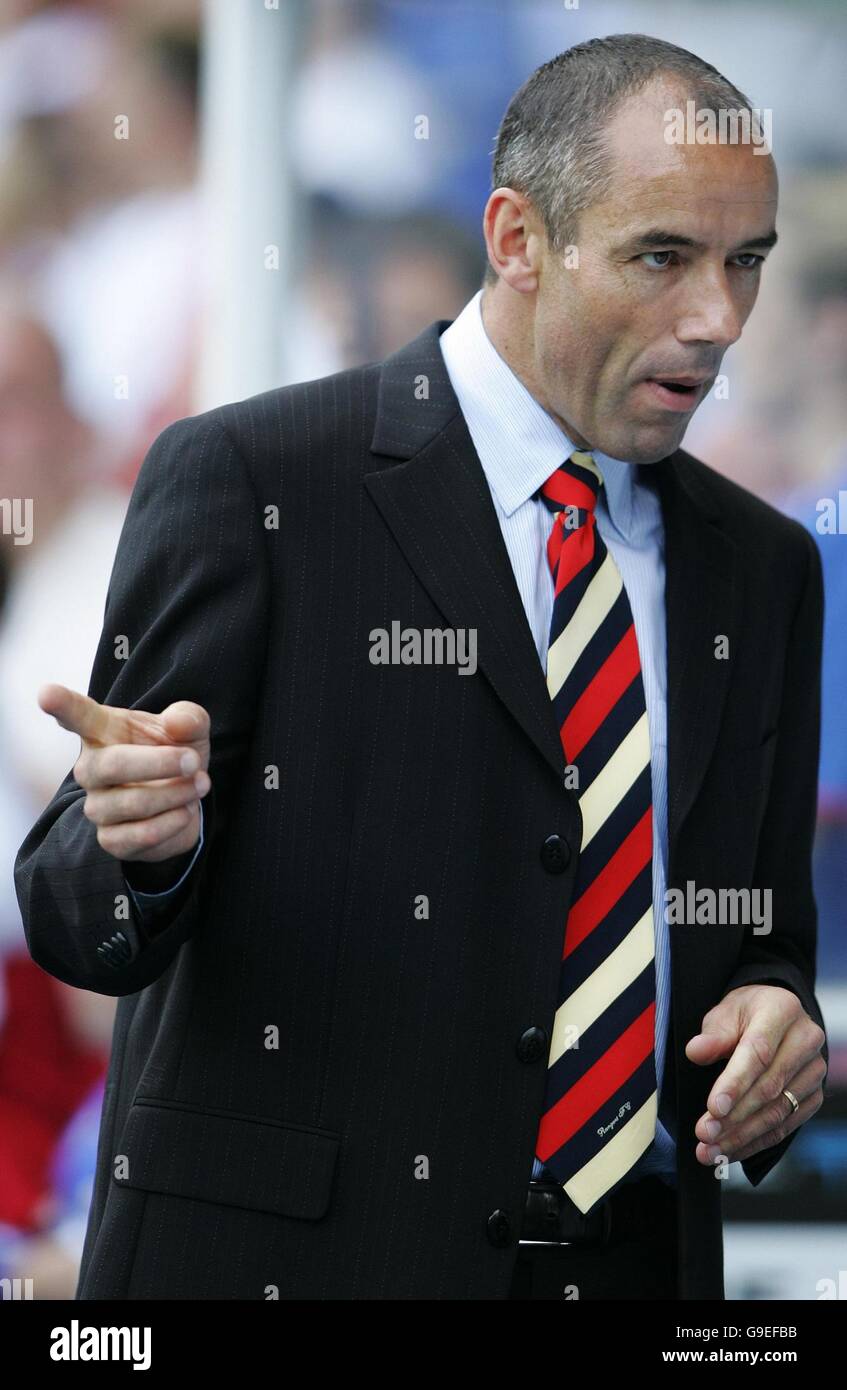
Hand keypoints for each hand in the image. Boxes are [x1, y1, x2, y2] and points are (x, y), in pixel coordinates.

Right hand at [39, 683, 210, 863]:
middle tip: (193, 760)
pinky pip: (140, 835)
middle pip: (111, 765)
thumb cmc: (177, 753)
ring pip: (132, 803)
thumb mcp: (191, 729)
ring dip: (175, 793)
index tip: (46, 694)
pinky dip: (172, 823)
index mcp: (103, 730)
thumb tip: (176, 724)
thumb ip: (188, 718)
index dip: (62, 704)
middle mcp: (91, 768)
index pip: (77, 715)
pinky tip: (184, 811)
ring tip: (199, 784)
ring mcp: (97, 805)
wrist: (188, 800)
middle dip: (160, 763)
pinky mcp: (111, 839)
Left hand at [686, 984, 825, 1166]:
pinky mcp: (814, 1096)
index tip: (712, 1109)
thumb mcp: (724, 1013)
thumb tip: (696, 1051)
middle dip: (734, 1117)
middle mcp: (805, 1040)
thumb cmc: (745, 1015)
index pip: (758, 1052)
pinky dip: (756, 1142)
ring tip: (710, 1150)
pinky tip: (731, 1151)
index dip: (735, 1084)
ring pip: (778, 1112)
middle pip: (769, 1087)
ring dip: (742, 1136)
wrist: (774, 1017)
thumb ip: (712, 1035)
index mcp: (782, 1011)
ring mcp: (814, 1071)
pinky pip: (786, 1126)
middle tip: (704, 1134)